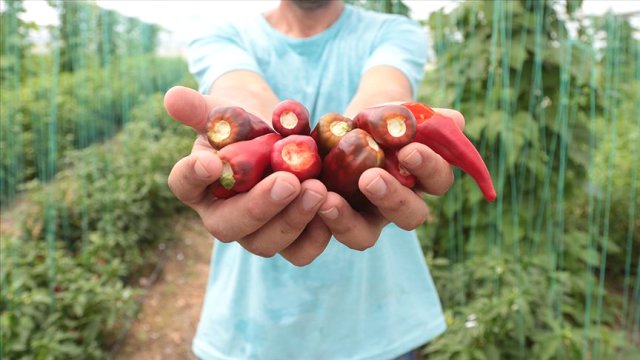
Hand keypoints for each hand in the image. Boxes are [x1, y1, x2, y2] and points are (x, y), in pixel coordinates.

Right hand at [164, 86, 331, 265]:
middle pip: (229, 226)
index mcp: (198, 184)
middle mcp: (223, 216)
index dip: (193, 176)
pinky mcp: (290, 238)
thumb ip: (202, 108)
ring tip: (318, 189)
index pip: (184, 184)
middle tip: (288, 182)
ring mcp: (256, 232)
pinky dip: (317, 234)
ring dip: (293, 220)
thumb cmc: (246, 124)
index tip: (211, 161)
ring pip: (265, 243)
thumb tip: (172, 97)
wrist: (280, 135)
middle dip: (259, 207)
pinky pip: (300, 251)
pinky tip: (333, 206)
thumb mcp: (225, 110)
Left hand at [317, 108, 464, 249]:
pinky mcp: (334, 219)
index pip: (438, 180)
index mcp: (425, 179)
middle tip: (370, 178)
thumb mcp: (403, 112)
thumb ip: (427, 117)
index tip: (409, 150)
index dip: (428, 168)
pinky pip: (328, 232)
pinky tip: (307, 198)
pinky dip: (318, 219)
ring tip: (329, 199)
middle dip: (392, 199)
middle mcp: (400, 204)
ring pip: (365, 236)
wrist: (350, 123)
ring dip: (348, 221)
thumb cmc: (385, 119)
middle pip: (410, 217)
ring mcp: (366, 217)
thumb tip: (455, 121)